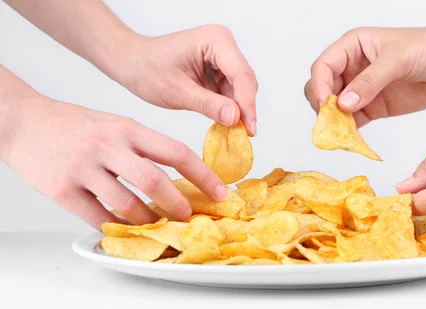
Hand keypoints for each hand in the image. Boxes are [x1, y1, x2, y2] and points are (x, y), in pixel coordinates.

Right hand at [1, 97, 227, 229]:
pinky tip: (123, 228)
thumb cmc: (74, 124)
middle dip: (178, 204)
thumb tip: (175, 175)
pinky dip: (115, 226)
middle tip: (189, 216)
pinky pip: (97, 216)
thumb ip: (142, 146)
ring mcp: (84, 167)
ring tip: (157, 224)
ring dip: (148, 219)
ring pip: (127, 203)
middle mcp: (109, 146)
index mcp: (128, 128)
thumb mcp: (115, 123)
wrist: (23, 120)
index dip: (203, 175)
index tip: (220, 191)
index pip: (176, 151)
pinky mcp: (62, 188)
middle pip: (155, 180)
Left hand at [116, 25, 257, 134]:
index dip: (247, 104)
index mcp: (215, 39)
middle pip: (245, 80)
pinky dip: (230, 108)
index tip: (249, 130)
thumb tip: (236, 118)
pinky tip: (227, 124)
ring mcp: (223, 56)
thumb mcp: (178, 91)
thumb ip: (209, 104)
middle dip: (245, 108)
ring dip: (238, 110)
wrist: (132, 63)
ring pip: (241, 87)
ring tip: (235, 134)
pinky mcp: (219, 68)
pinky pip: (231, 90)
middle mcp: (223, 44)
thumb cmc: (147, 70)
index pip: (241, 74)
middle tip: (244, 136)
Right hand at [304, 26, 425, 126]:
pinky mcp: (374, 107)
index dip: (319, 84)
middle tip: (331, 122)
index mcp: (353, 46)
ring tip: (341, 134)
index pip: (324, 65)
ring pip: (334, 107)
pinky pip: (353, 121)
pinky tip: (351, 139)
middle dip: (323, 105)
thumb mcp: (399, 60)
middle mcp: (353, 67)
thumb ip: (370, 81)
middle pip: (322, 87)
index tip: (324, 104)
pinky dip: (349, 131)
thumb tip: (343, 103)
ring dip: (334, 121)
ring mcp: (362, 89)